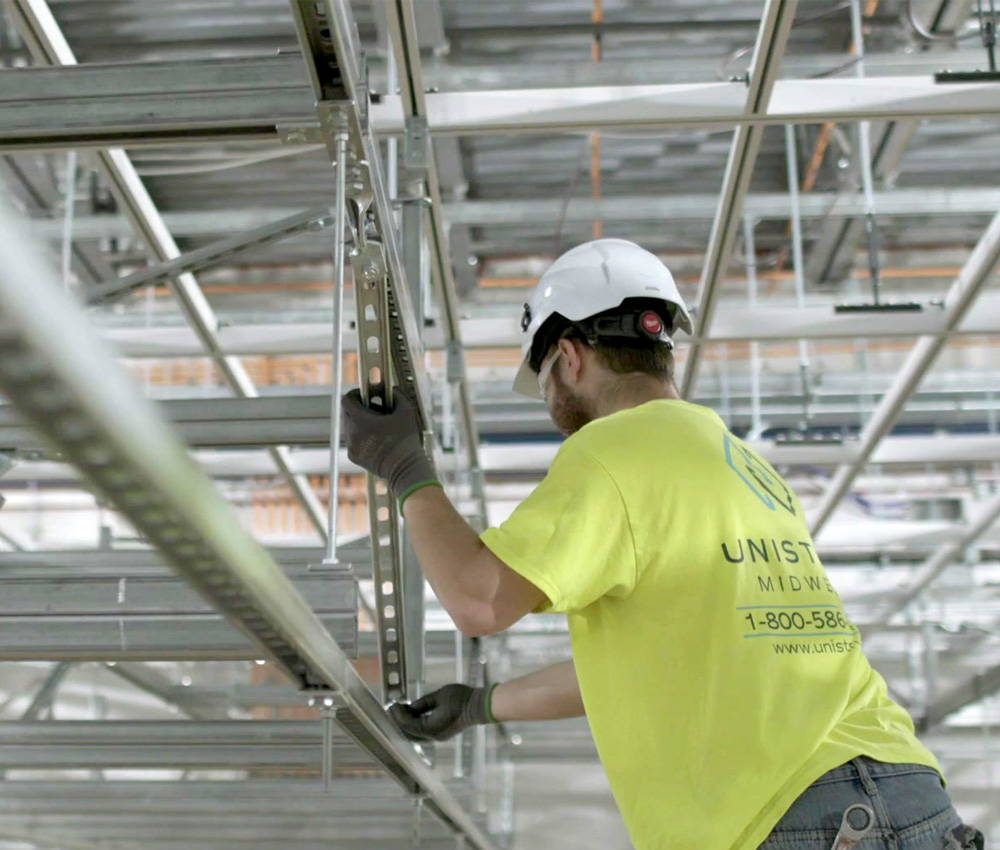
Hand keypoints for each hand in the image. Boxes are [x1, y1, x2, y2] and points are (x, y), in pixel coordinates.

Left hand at [341, 388, 438, 504]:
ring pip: (349, 427)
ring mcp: (351, 446)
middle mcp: (352, 433)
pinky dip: (362, 437)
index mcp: (361, 420)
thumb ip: (397, 395)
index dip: (356, 393)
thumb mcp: (406, 412)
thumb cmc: (406, 441)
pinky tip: (377, 439)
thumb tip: (392, 389)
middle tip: (375, 409)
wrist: (405, 468)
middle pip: (346, 412)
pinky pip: (353, 440)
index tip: (366, 394)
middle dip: (359, 407)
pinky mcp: (354, 457)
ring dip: (360, 422)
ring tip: (378, 425)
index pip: (347, 399)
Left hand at [388, 684, 495, 741]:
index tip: (392, 704)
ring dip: (406, 724)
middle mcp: (433, 736)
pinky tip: (412, 714)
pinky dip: (415, 724)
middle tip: (392, 708)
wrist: (479, 706)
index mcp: (431, 728)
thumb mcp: (439, 696)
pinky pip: (423, 732)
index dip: (398, 715)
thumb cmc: (461, 698)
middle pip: (409, 733)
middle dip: (399, 721)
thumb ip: (422, 703)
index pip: (408, 724)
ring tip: (401, 710)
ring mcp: (438, 736)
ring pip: (415, 734)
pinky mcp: (441, 733)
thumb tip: (410, 707)